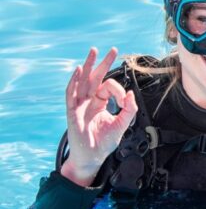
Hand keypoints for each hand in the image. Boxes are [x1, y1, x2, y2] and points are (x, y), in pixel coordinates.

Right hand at [60, 47, 138, 186]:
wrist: (92, 158)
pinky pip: (71, 94)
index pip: (109, 88)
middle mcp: (89, 101)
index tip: (125, 101)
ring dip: (88, 66)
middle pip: (95, 78)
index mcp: (100, 103)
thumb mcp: (122, 125)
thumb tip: (132, 93)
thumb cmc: (104, 142)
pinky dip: (74, 81)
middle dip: (103, 63)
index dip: (119, 91)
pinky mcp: (72, 112)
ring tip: (93, 51)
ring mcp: (79, 105)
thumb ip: (129, 109)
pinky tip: (78, 70)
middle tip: (112, 50)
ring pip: (83, 81)